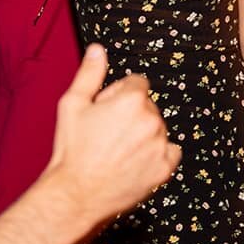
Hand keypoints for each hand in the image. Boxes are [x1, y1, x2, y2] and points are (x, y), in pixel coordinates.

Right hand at [47, 44, 180, 222]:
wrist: (76, 193)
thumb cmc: (72, 150)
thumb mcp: (72, 105)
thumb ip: (89, 73)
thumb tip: (98, 50)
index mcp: (132, 100)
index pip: (136, 83)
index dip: (117, 95)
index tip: (105, 111)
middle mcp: (151, 120)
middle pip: (148, 106)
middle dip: (132, 114)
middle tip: (107, 134)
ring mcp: (160, 146)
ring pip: (158, 128)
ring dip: (144, 134)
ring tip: (118, 150)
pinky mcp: (164, 169)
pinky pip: (170, 152)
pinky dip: (157, 154)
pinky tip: (135, 161)